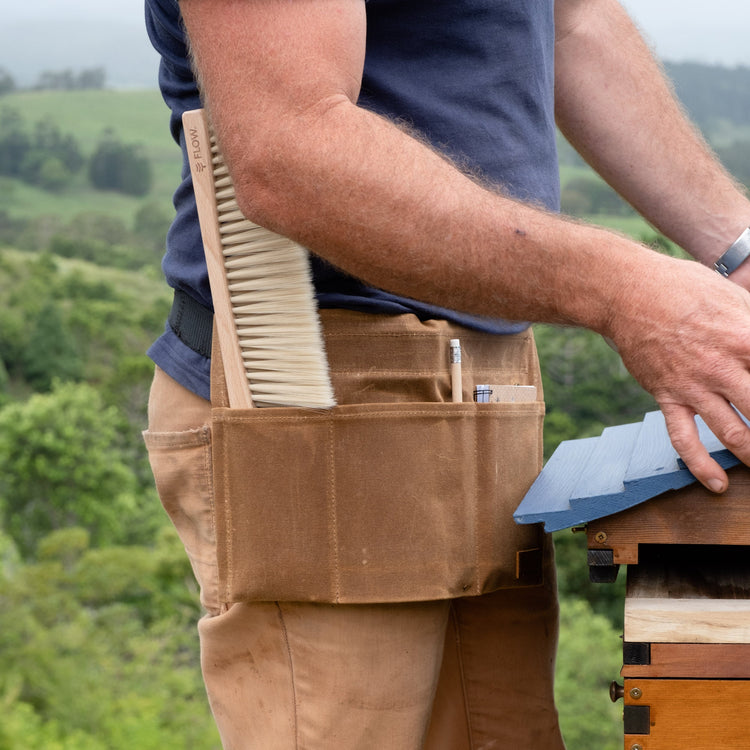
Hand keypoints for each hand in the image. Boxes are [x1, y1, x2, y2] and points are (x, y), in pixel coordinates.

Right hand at [609, 253, 749, 492]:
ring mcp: (694, 386)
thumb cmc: (682, 288)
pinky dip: (701, 465)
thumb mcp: (733, 296)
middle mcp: (723, 367)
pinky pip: (683, 438)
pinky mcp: (667, 396)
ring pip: (735, 433)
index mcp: (746, 337)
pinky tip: (716, 484)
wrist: (627, 294)